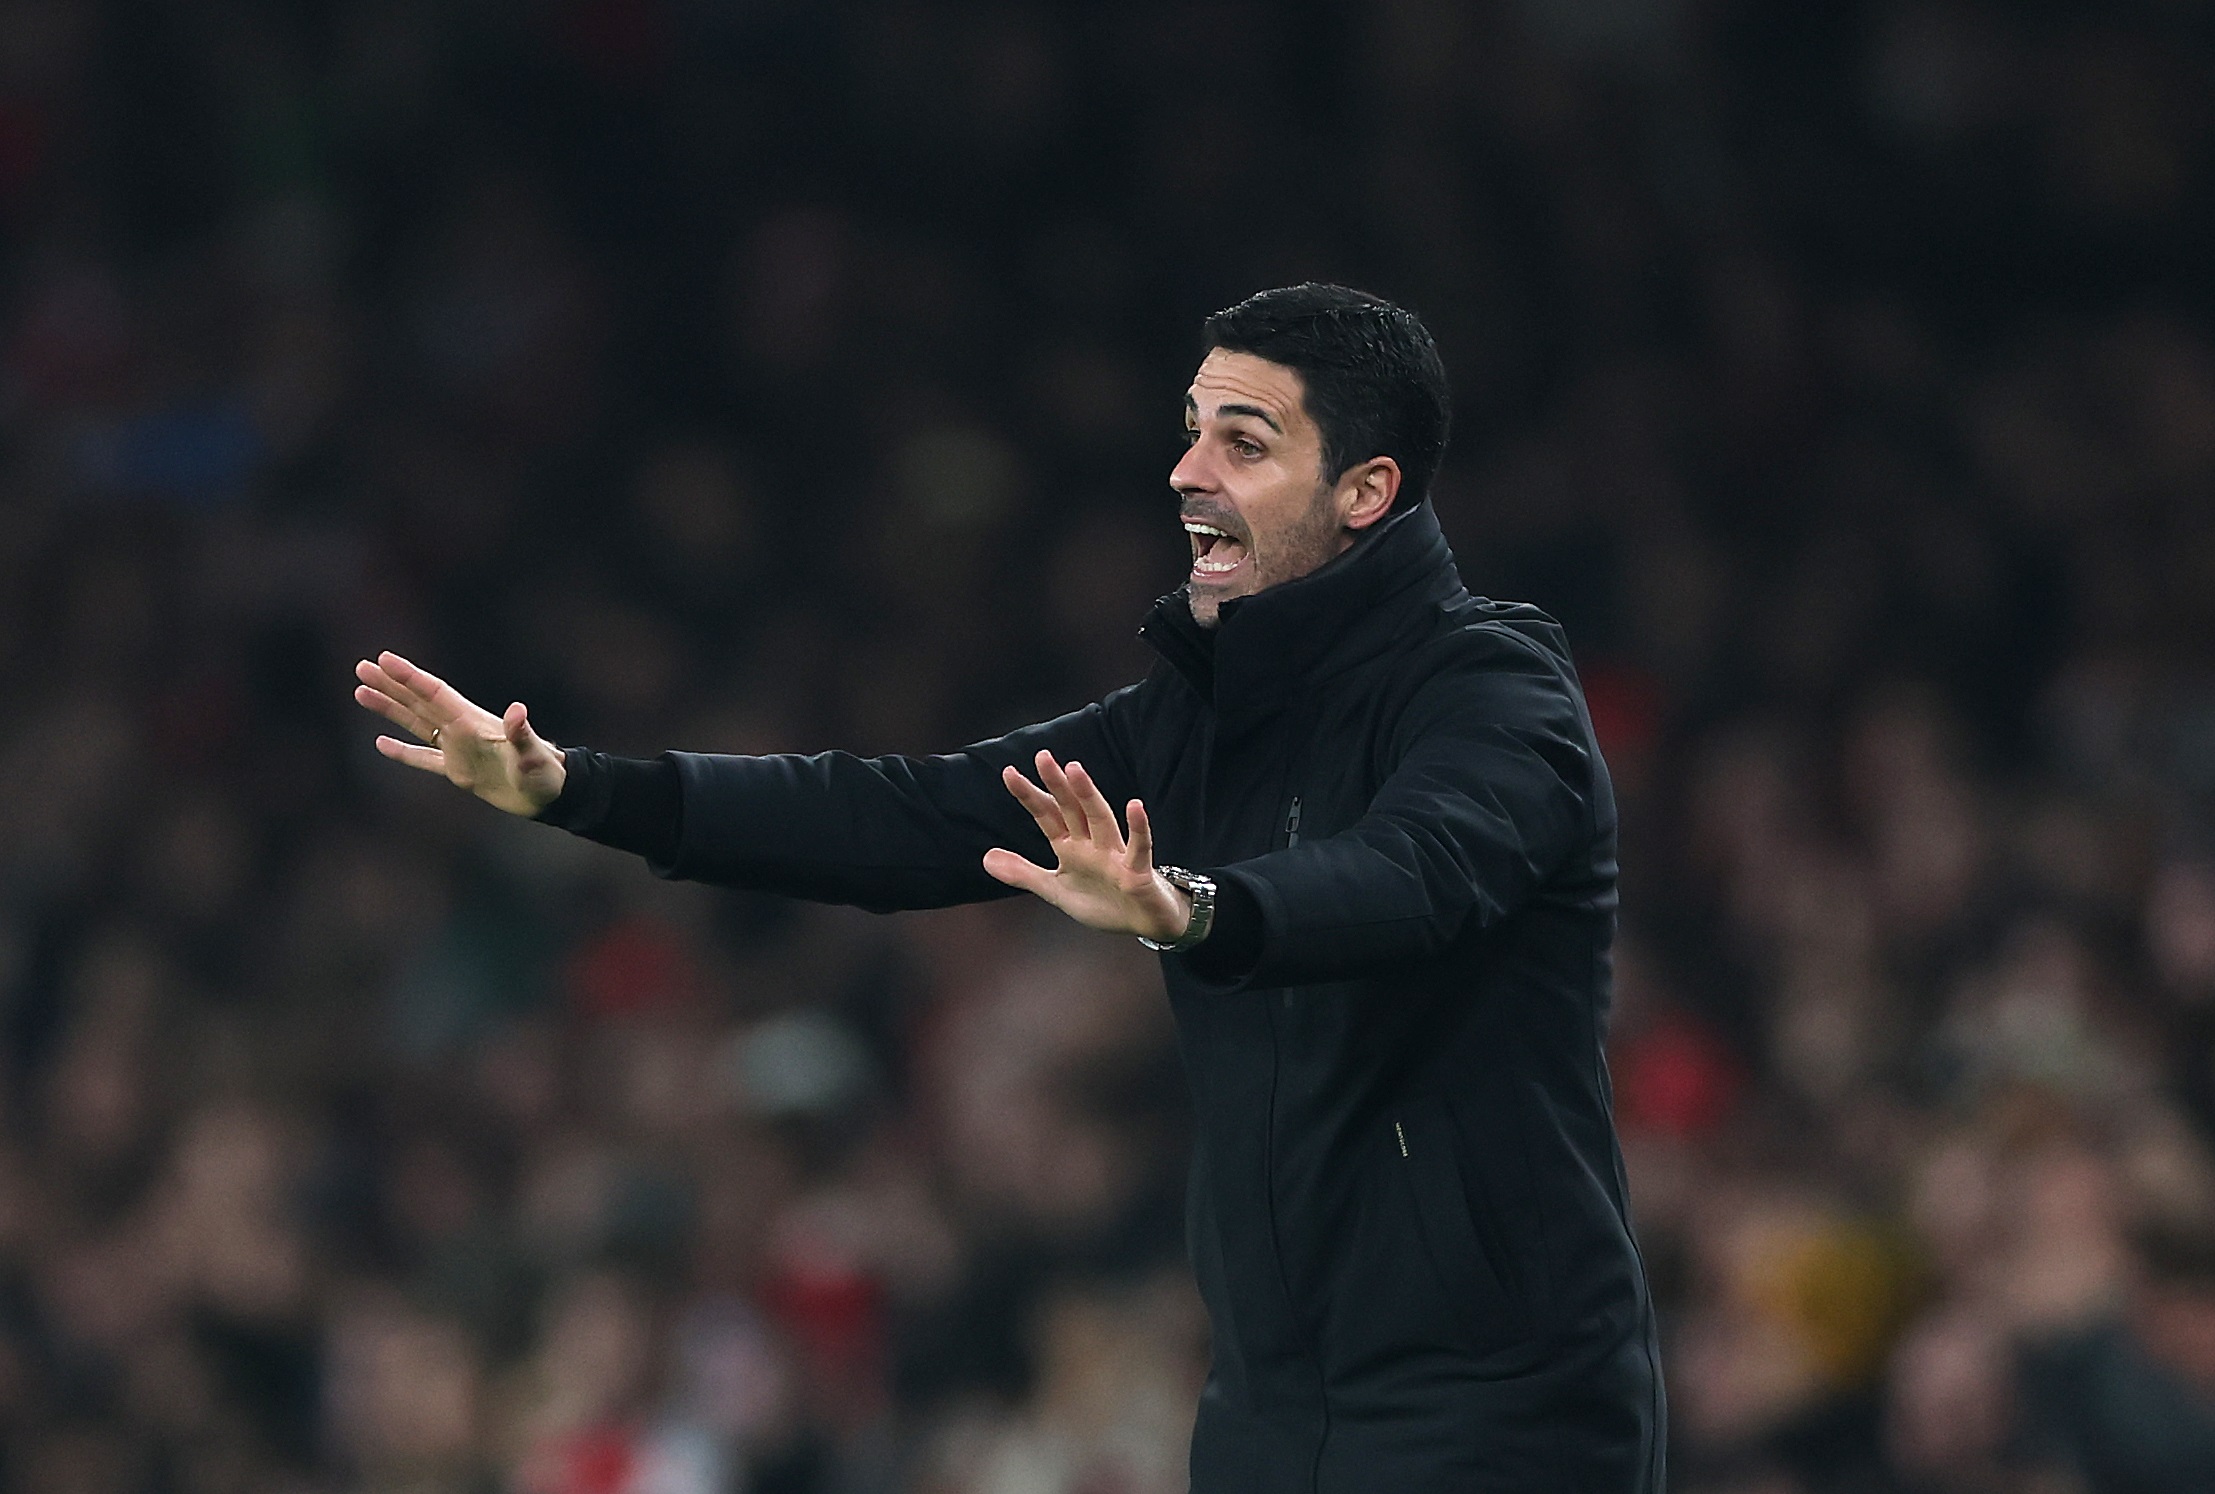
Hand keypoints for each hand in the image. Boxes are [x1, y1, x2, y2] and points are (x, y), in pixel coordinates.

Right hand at [353, 651, 565, 816]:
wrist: (551, 794)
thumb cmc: (545, 772)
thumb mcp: (533, 753)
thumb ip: (522, 733)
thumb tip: (517, 710)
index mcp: (472, 721)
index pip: (434, 693)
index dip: (409, 676)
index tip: (384, 659)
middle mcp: (461, 730)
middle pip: (418, 702)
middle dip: (390, 685)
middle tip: (361, 667)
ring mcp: (458, 749)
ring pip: (415, 724)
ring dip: (389, 709)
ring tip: (361, 693)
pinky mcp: (459, 771)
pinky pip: (424, 759)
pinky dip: (402, 752)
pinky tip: (380, 744)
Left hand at [983, 751, 1191, 941]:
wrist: (1145, 923)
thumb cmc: (1105, 901)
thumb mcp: (1056, 889)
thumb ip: (1023, 873)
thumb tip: (986, 858)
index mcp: (1071, 848)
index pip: (1048, 816)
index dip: (1029, 796)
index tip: (1010, 773)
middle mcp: (1092, 844)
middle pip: (1072, 809)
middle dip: (1057, 784)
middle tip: (1042, 757)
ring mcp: (1115, 855)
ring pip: (1100, 819)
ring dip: (1088, 795)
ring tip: (1075, 770)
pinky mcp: (1138, 871)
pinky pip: (1139, 848)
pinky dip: (1138, 828)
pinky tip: (1134, 806)